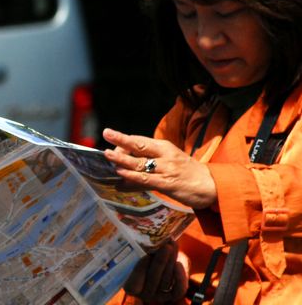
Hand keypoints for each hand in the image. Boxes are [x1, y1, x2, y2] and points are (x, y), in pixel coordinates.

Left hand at [102, 128, 216, 208]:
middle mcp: (165, 155)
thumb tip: (123, 168)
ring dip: (122, 159)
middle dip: (121, 139)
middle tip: (106, 132)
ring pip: (140, 163)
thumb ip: (148, 162)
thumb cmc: (186, 172)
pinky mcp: (168, 184)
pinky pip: (146, 180)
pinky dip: (132, 177)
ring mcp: (166, 169)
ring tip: (108, 155)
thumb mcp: (169, 160)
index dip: (124, 139)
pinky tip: (121, 175)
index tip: (110, 135)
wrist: (211, 185)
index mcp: (164, 147)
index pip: (141, 140)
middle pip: (139, 145)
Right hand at [124, 240, 189, 301]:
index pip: (133, 286)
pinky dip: (180, 277)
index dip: (140, 271)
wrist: (160, 261)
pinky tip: (178, 263)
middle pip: (153, 279)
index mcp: (130, 286)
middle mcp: (144, 294)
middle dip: (160, 262)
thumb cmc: (143, 254)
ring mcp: (159, 296)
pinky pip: (178, 290)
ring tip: (173, 245)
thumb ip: (137, 250)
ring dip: (171, 261)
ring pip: (166, 281)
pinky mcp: (173, 295)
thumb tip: (139, 235)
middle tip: (166, 247)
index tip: (146, 255)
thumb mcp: (137, 253)